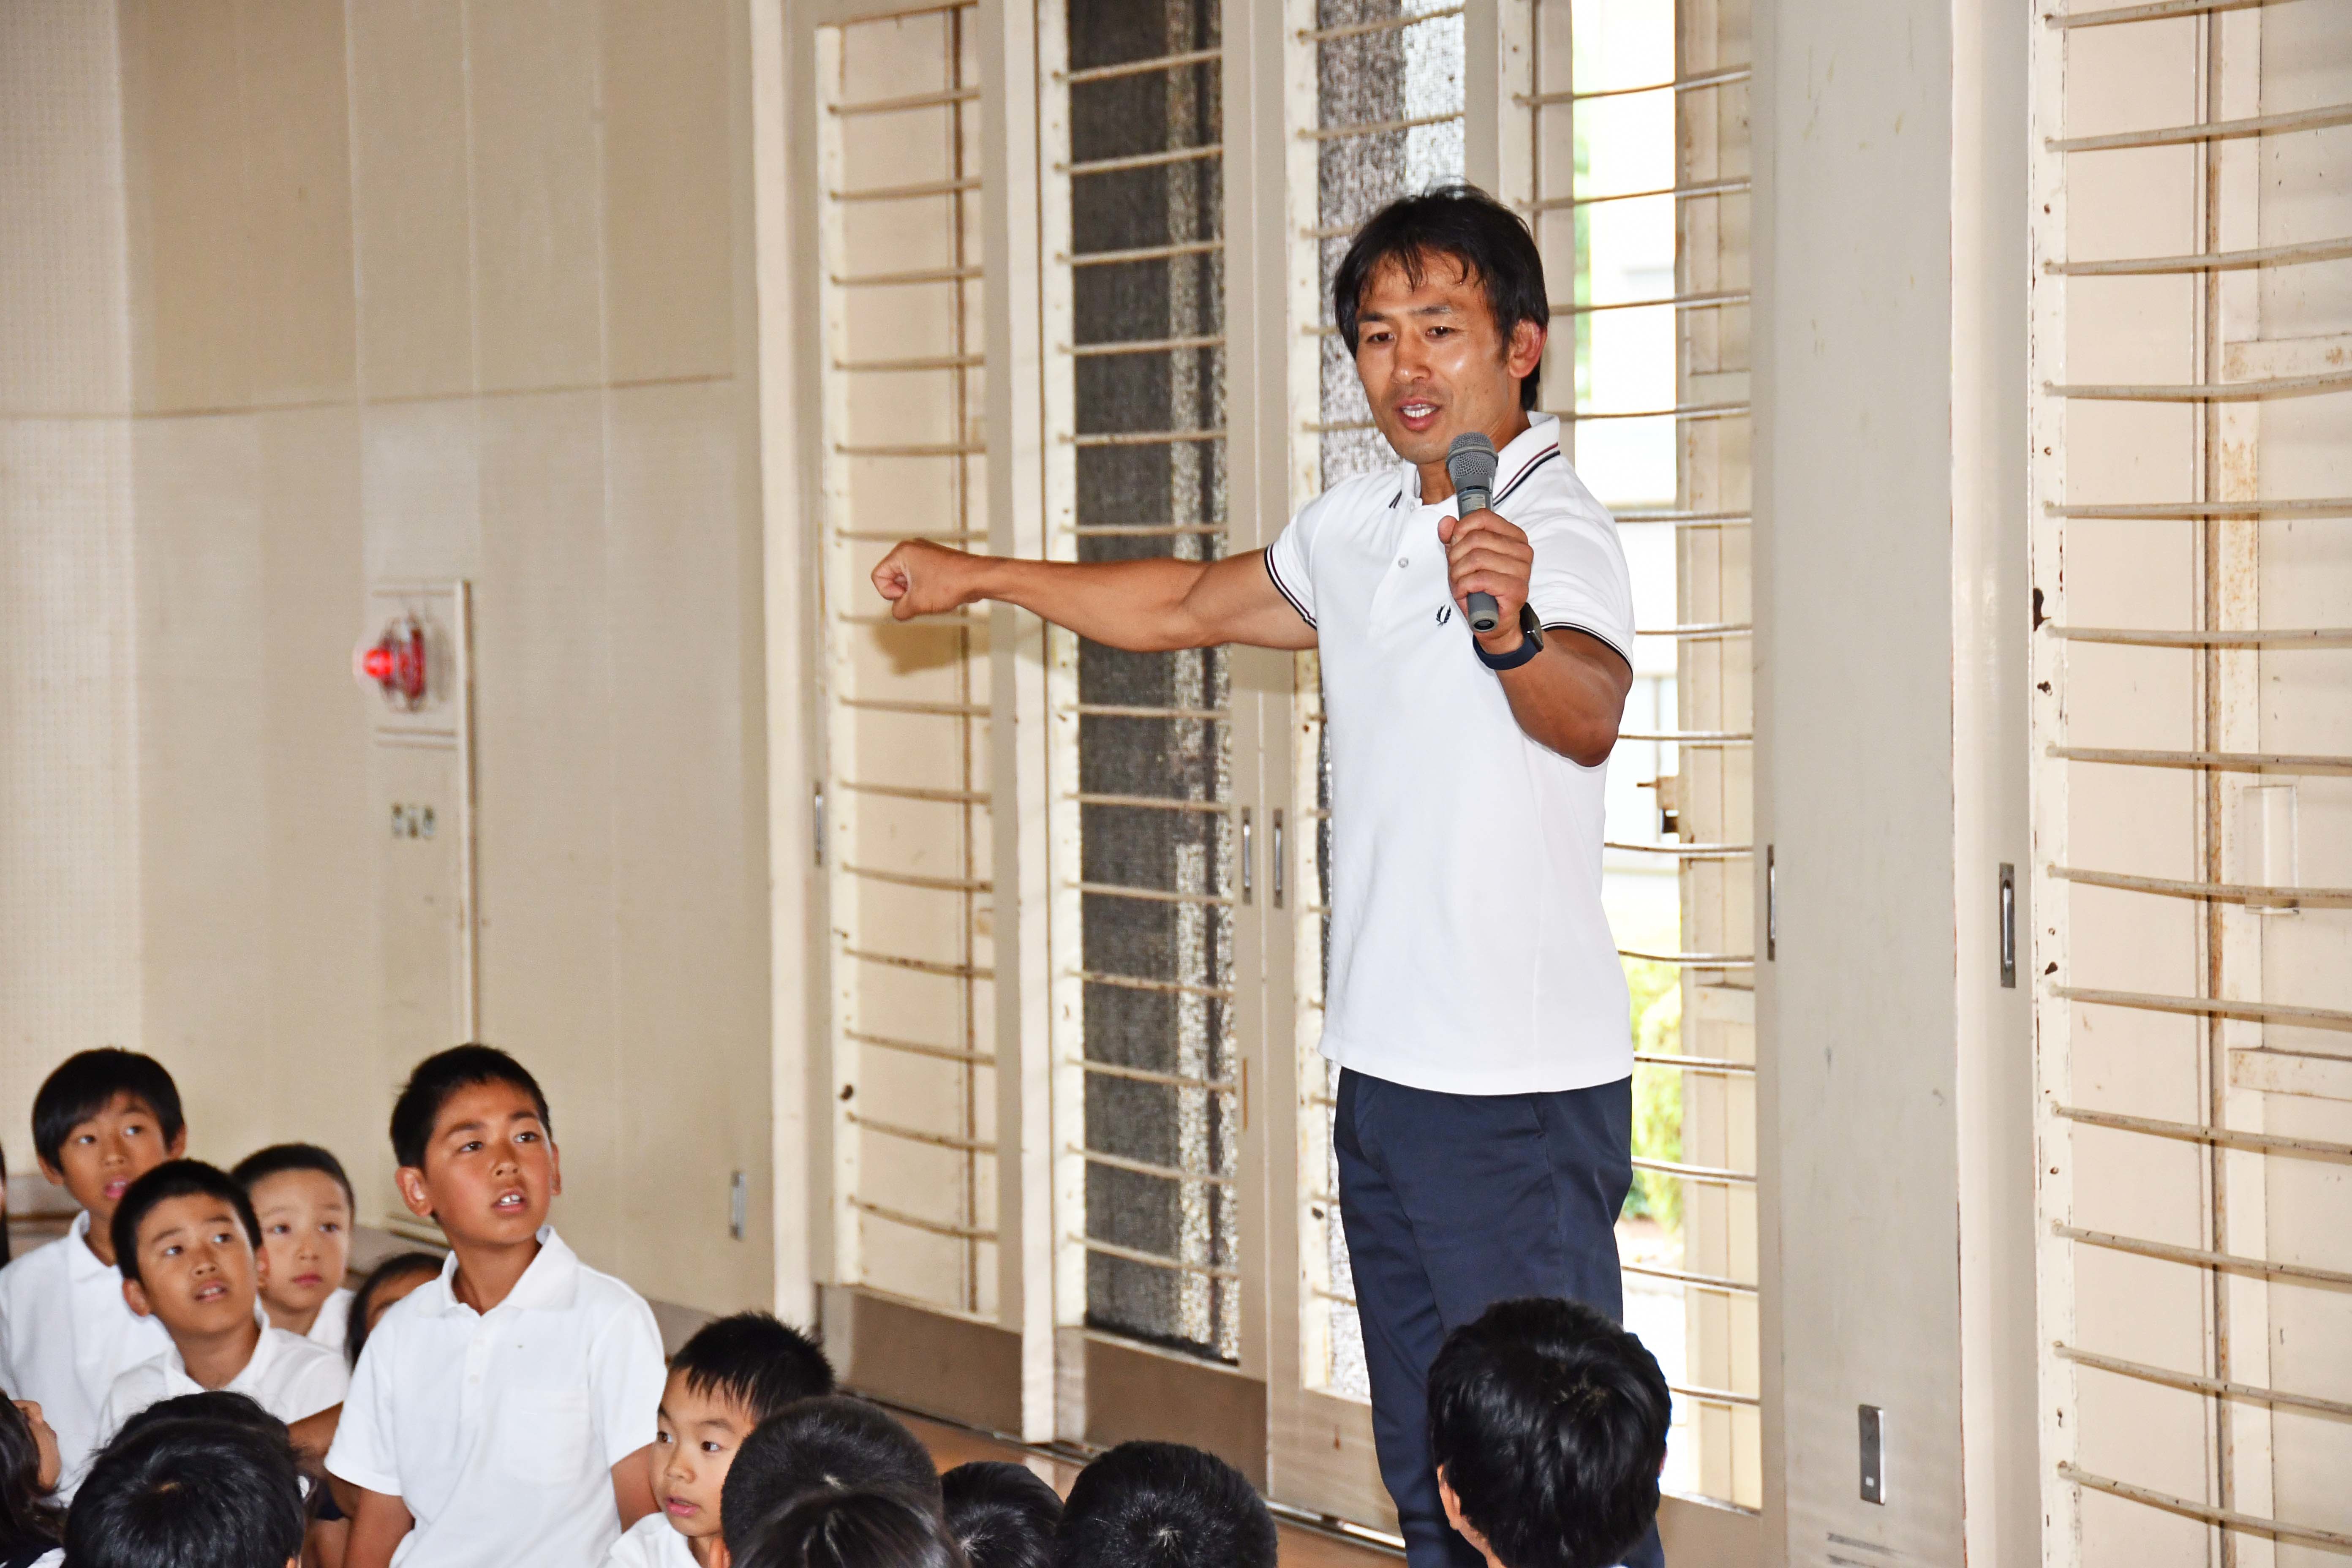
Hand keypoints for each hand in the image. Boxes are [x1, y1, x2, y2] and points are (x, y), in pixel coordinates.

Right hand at [871, 539, 986, 620]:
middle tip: (920, 597)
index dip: (888, 593)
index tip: (906, 597)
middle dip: (904, 593)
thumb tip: (898, 612)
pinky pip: (921, 578)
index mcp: (902, 552)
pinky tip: (940, 594)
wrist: (978, 578)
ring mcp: (925, 554)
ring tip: (932, 596)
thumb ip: (898, 610)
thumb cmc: (950, 584)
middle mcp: (912, 549)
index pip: (878, 576)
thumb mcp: (916, 603)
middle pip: (892, 577)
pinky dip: (926, 589)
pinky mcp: (936, 562)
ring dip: (916, 593)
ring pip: (908, 580)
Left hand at [1436, 507, 1533, 650]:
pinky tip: (1465, 592)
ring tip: (1461, 583)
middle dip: (1457, 556)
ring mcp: (1522, 570)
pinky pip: (1480, 579)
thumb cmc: (1480, 588)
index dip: (1461, 529)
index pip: (1483, 517)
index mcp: (1514, 537)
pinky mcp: (1516, 589)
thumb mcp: (1462, 558)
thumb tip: (1446, 523)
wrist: (1492, 621)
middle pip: (1476, 538)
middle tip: (1457, 571)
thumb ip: (1454, 537)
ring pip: (1476, 558)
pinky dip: (1464, 586)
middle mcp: (1522, 550)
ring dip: (1459, 573)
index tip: (1455, 543)